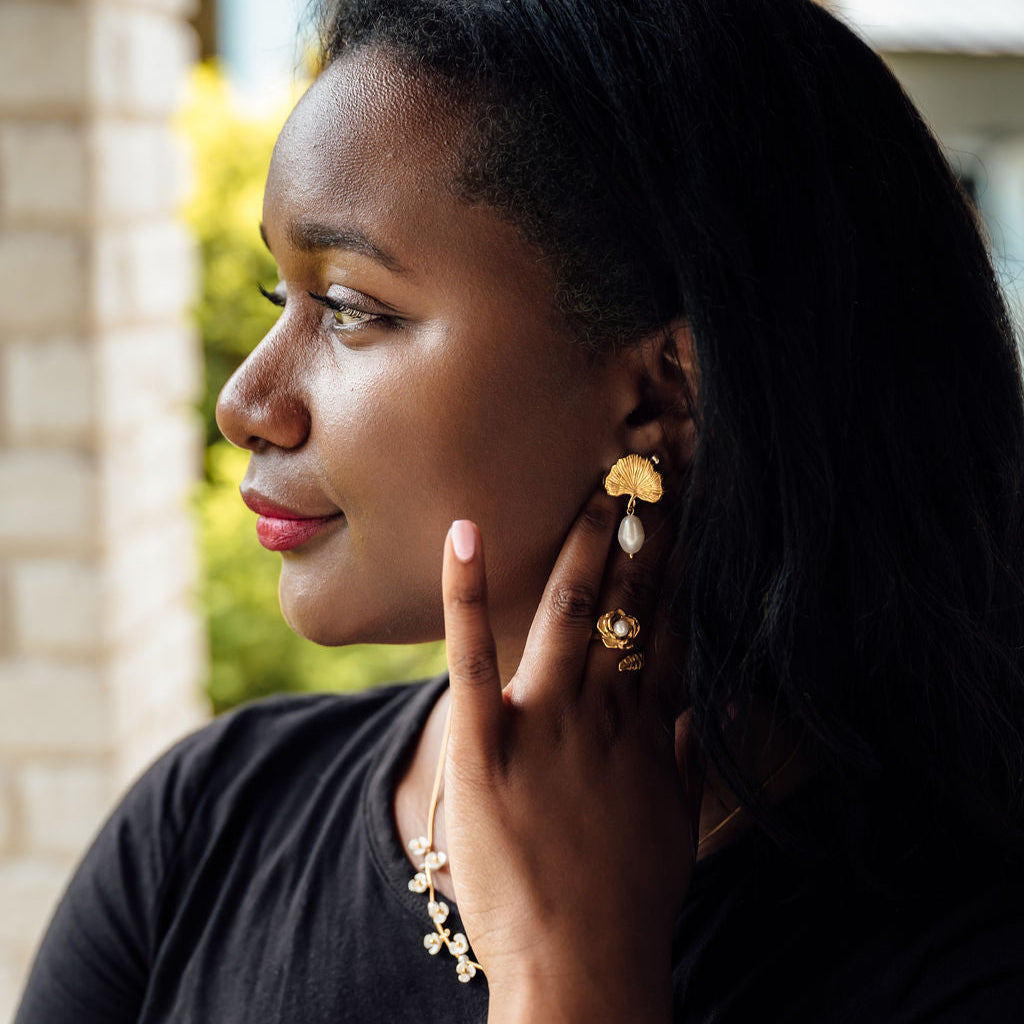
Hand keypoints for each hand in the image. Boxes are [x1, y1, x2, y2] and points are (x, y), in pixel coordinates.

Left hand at [441, 491, 701, 1023]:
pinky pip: (472, 655)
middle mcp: (603, 712)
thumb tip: (700, 711)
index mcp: (645, 730)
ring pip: (566, 613)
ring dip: (583, 545)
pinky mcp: (485, 744)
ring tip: (596, 488)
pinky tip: (462, 532)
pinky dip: (465, 591)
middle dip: (641, 536)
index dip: (678, 569)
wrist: (581, 968)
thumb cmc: (631, 904)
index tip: (685, 519)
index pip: (667, 629)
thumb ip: (684, 760)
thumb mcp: (676, 827)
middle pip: (626, 606)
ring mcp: (544, 724)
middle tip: (650, 475)